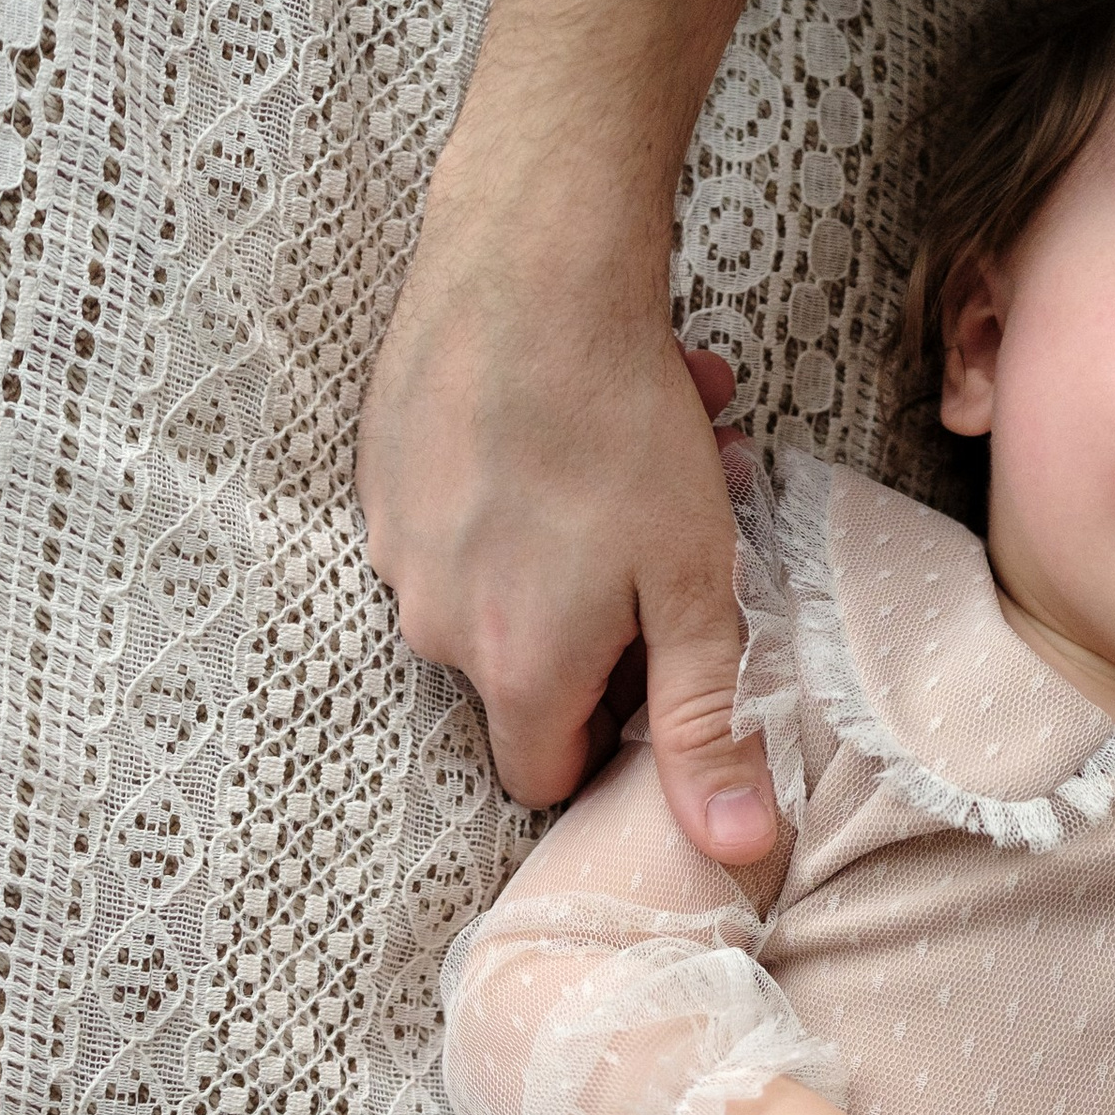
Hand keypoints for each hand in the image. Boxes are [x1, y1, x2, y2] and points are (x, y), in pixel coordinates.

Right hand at [356, 136, 779, 848]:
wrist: (530, 263)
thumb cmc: (623, 425)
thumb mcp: (695, 588)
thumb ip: (706, 727)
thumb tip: (733, 850)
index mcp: (514, 669)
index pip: (543, 775)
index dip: (607, 738)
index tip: (651, 667)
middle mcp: (433, 624)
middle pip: (521, 676)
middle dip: (600, 626)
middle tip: (667, 540)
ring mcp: (395, 546)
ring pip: (492, 588)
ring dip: (565, 549)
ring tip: (634, 457)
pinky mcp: (381, 476)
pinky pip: (455, 519)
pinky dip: (512, 490)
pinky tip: (563, 423)